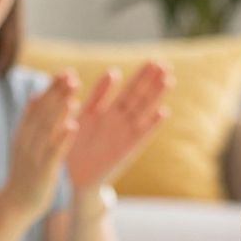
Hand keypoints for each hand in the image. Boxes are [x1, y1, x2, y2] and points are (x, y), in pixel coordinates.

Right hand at [5, 72, 81, 213]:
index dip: (51, 89)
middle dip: (57, 93)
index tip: (65, 72)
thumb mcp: (26, 142)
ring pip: (48, 129)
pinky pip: (54, 152)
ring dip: (61, 110)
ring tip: (73, 94)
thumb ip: (32, 120)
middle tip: (71, 75)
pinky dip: (63, 138)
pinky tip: (73, 125)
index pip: (38, 106)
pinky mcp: (44, 171)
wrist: (16, 204)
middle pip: (43, 113)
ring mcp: (35, 155)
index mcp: (25, 132)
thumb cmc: (27, 172)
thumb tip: (37, 95)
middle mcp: (28, 140)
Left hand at [65, 62, 170, 192]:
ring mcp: (123, 134)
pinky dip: (152, 124)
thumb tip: (76, 76)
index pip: (125, 90)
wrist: (74, 180)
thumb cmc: (72, 148)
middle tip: (166, 63)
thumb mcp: (75, 120)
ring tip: (168, 79)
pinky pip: (141, 135)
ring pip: (141, 111)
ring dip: (155, 96)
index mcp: (104, 112)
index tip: (152, 60)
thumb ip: (80, 100)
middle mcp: (117, 121)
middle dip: (151, 81)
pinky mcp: (126, 150)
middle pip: (137, 96)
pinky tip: (163, 111)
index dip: (139, 77)